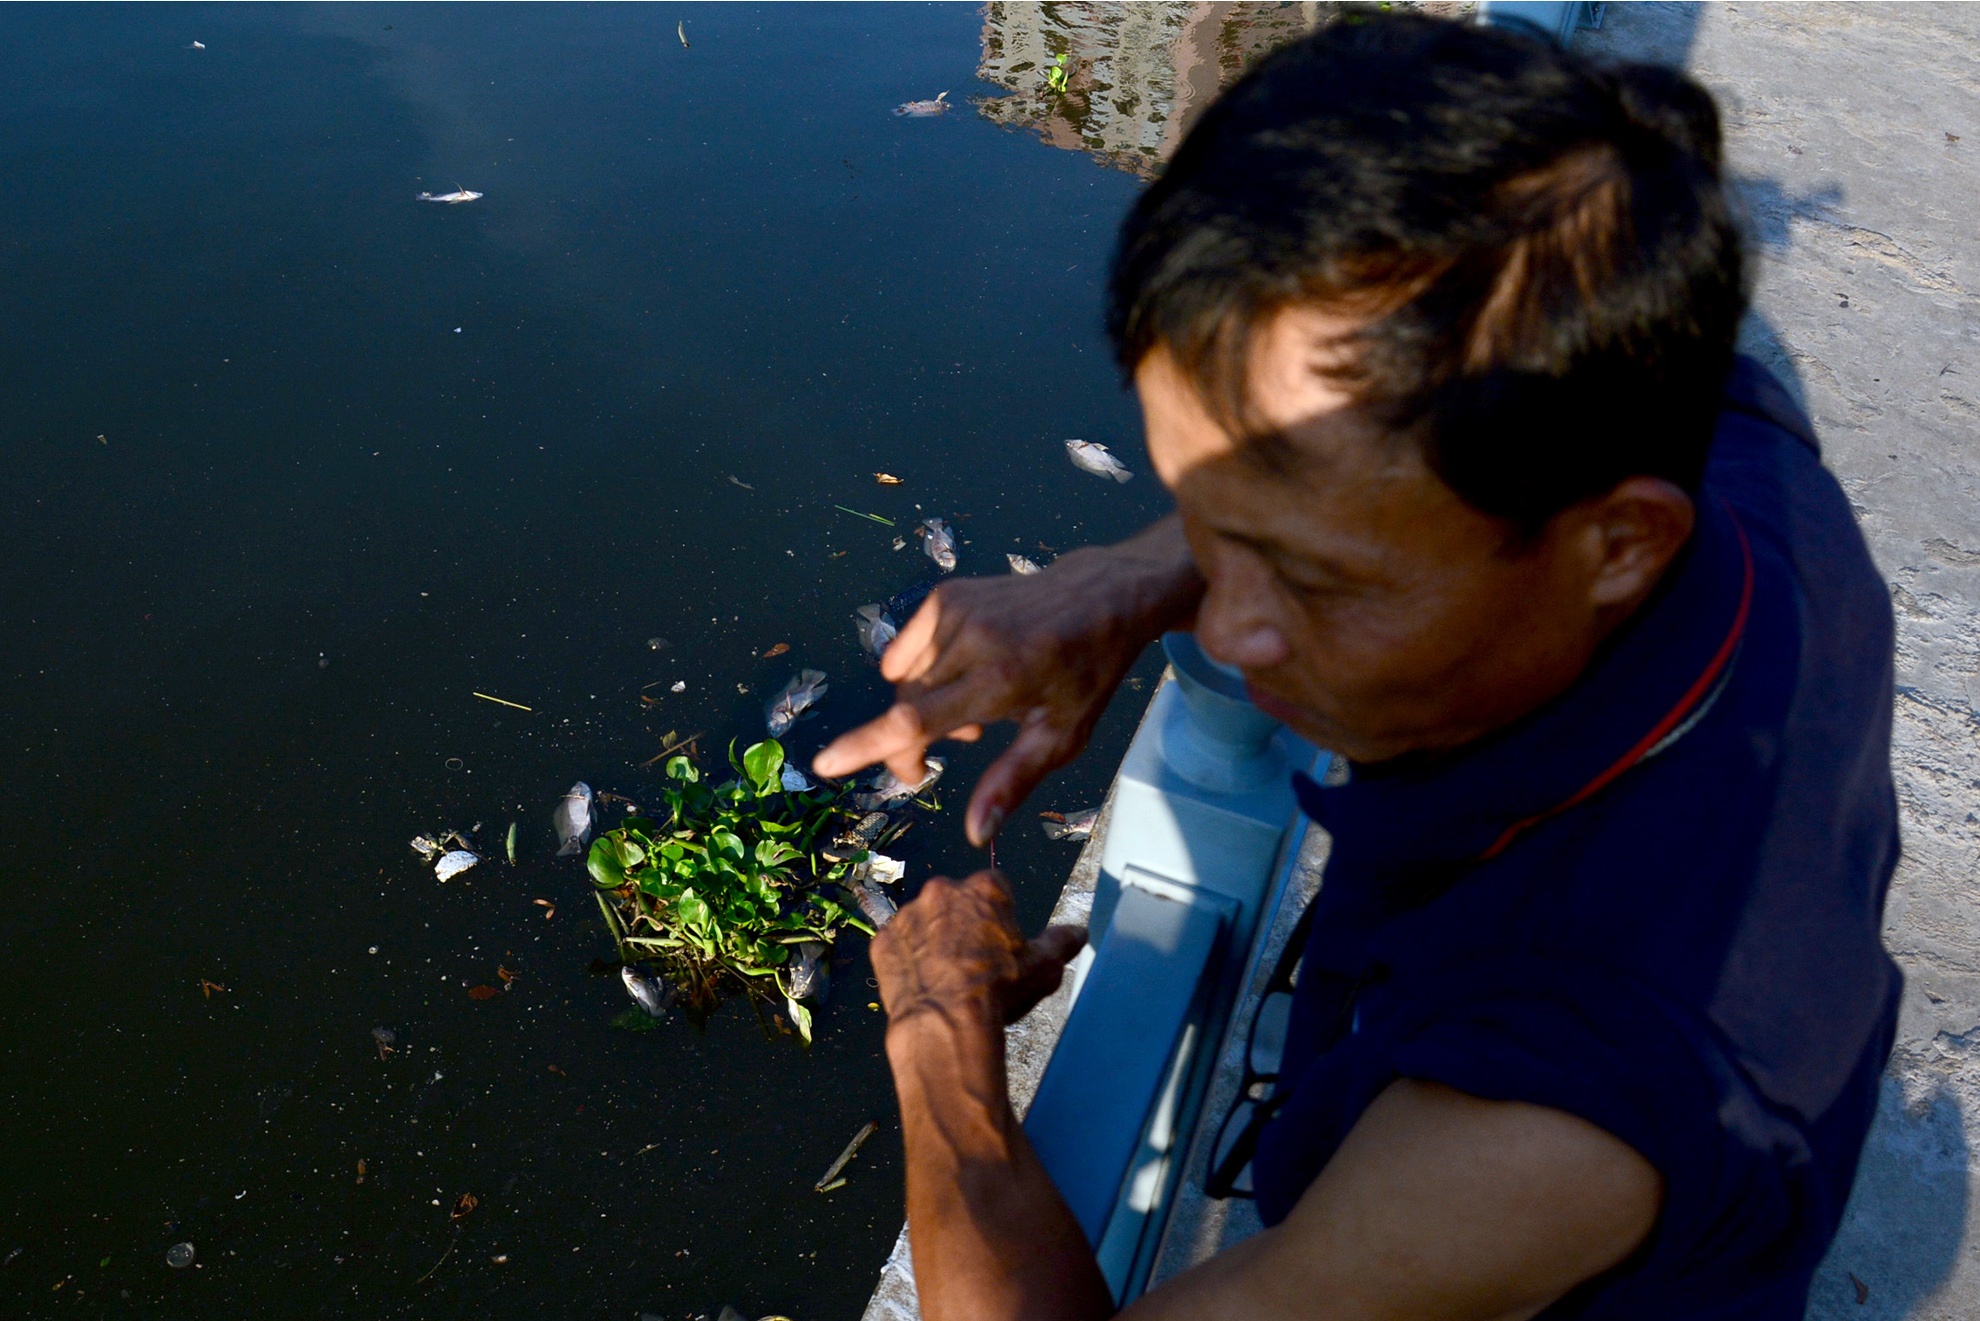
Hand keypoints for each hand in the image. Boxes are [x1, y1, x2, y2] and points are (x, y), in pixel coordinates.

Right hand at [814, 516, 1202, 843]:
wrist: (1099, 596)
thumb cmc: (1086, 673)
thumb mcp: (1061, 736)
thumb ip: (1012, 783)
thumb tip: (975, 834)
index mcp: (1002, 679)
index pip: (917, 718)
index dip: (867, 745)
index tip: (826, 763)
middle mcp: (973, 640)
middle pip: (906, 706)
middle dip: (911, 743)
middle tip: (937, 759)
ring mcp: (956, 611)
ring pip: (906, 680)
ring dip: (925, 705)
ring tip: (974, 707)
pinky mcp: (946, 595)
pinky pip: (907, 650)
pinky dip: (922, 670)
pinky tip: (961, 671)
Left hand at [872, 869, 1087, 1029]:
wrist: (945, 1023)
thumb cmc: (997, 991)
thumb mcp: (1043, 967)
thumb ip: (1061, 942)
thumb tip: (1078, 932)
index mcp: (984, 889)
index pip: (996, 888)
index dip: (1001, 915)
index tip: (1001, 940)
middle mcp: (942, 891)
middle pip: (957, 901)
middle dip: (965, 923)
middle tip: (975, 959)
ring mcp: (908, 915)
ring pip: (925, 921)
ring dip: (934, 939)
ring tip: (948, 976)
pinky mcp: (882, 941)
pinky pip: (898, 944)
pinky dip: (908, 958)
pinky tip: (924, 983)